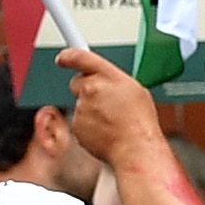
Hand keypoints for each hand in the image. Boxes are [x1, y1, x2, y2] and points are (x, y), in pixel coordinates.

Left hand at [60, 46, 162, 179]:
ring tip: (112, 120)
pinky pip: (80, 120)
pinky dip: (89, 125)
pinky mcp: (76, 124)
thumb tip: (105, 79)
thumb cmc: (140, 123)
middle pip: (78, 82)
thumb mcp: (136, 91)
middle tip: (106, 102)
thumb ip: (115, 80)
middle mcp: (92, 89)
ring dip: (91, 110)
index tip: (64, 58)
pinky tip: (106, 130)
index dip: (69, 56)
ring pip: (80, 104)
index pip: (80, 57)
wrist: (135, 148)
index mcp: (110, 77)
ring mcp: (82, 107)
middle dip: (87, 89)